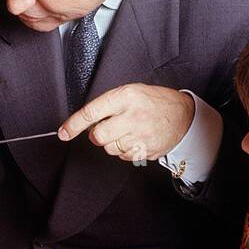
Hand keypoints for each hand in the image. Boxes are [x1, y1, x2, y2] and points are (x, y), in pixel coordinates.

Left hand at [58, 84, 194, 162]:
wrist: (184, 116)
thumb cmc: (155, 102)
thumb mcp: (132, 92)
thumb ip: (110, 104)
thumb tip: (86, 122)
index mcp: (126, 96)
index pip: (92, 112)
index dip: (74, 125)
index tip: (63, 133)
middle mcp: (132, 116)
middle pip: (98, 136)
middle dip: (99, 135)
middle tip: (109, 128)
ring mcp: (140, 135)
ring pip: (110, 148)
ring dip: (114, 143)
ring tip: (129, 131)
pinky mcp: (146, 150)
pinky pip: (124, 156)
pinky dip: (126, 150)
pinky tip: (137, 139)